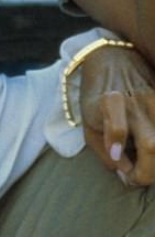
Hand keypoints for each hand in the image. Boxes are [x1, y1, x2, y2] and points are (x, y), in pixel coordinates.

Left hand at [80, 45, 154, 184]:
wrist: (111, 58)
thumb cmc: (96, 96)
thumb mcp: (88, 122)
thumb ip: (103, 150)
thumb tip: (125, 172)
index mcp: (110, 102)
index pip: (117, 127)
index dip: (117, 147)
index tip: (121, 168)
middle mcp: (136, 101)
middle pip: (152, 145)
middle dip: (147, 172)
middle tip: (135, 178)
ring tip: (148, 167)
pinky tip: (153, 153)